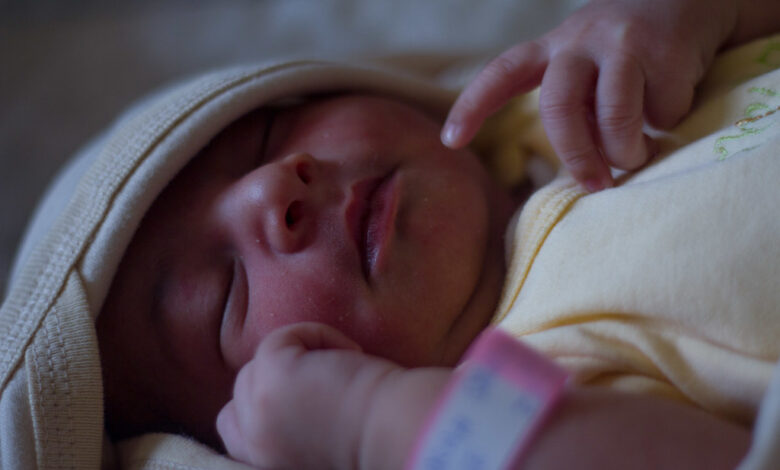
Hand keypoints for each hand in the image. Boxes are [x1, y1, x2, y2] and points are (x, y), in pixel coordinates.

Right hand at [216, 322, 400, 468]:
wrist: (401, 433)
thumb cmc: (377, 441)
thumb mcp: (318, 445)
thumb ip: (291, 431)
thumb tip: (291, 393)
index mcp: (265, 466)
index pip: (236, 431)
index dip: (263, 406)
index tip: (303, 397)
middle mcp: (255, 448)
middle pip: (241, 394)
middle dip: (273, 379)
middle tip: (322, 381)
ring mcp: (260, 413)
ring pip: (258, 365)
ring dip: (301, 358)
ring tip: (343, 370)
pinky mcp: (273, 377)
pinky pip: (280, 338)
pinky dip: (317, 335)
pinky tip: (350, 355)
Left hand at [442, 0, 738, 190]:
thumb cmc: (628, 50)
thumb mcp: (587, 67)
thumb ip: (576, 107)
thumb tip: (583, 167)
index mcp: (552, 47)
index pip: (501, 73)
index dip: (472, 106)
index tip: (450, 141)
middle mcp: (580, 40)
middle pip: (558, 106)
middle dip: (574, 154)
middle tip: (594, 185)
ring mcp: (622, 43)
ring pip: (613, 115)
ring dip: (626, 150)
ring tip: (637, 156)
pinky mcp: (665, 52)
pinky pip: (661, 110)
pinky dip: (667, 123)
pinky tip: (670, 109)